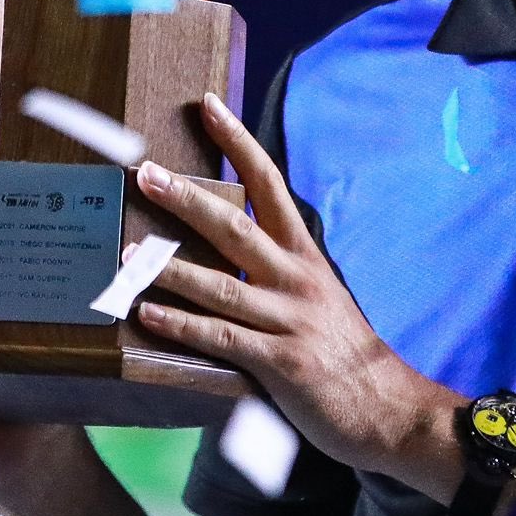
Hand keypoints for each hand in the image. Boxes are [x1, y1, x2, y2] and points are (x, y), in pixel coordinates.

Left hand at [131, 93, 461, 487]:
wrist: (387, 409)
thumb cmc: (344, 353)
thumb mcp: (317, 298)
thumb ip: (277, 274)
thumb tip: (228, 249)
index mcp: (306, 256)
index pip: (269, 184)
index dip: (239, 143)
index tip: (208, 106)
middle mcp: (297, 278)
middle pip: (236, 226)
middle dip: (187, 198)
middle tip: (145, 172)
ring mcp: (289, 320)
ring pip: (220, 283)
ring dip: (169, 265)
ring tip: (128, 250)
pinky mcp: (281, 362)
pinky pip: (222, 337)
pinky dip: (181, 324)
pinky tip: (147, 313)